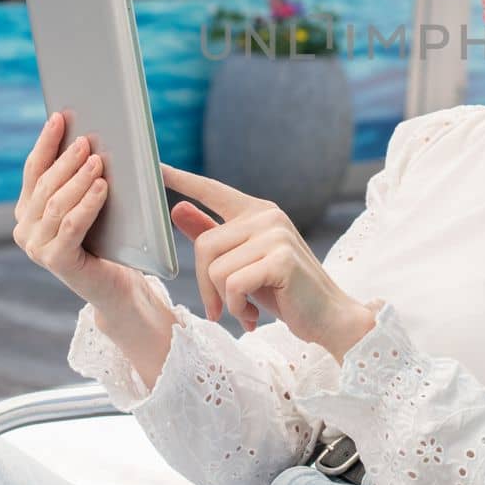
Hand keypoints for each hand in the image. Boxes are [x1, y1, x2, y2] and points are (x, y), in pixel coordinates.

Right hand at [14, 113, 139, 310]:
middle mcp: (24, 228)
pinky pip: (71, 225)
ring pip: (57, 203)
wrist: (115, 284)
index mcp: (27, 210)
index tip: (59, 117)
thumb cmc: (105, 239)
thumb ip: (79, 179)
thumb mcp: (88, 204)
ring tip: (98, 161)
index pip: (34, 169)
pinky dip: (87, 204)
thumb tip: (86, 139)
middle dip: (66, 160)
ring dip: (78, 179)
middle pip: (45, 185)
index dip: (46, 142)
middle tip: (86, 141)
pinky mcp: (54, 261)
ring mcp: (35, 247)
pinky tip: (101, 187)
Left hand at [162, 164, 375, 357]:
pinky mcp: (281, 259)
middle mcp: (267, 216)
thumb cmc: (285, 291)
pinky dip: (237, 307)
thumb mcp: (243, 263)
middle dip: (206, 286)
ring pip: (217, 269)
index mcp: (257, 212)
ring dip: (225, 301)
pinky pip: (233, 285)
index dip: (182, 179)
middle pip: (204, 245)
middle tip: (221, 308)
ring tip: (247, 309)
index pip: (212, 189)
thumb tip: (177, 209)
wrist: (329, 317)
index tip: (155, 166)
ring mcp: (276, 235)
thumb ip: (213, 235)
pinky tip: (254, 316)